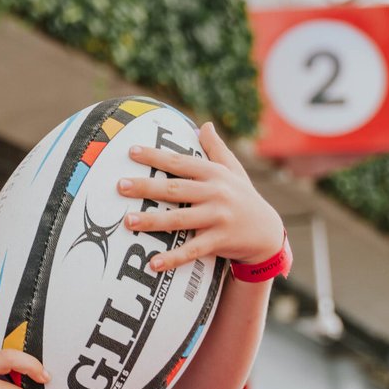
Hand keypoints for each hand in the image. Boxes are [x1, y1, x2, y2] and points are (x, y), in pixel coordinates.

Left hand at [118, 122, 283, 271]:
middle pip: (176, 189)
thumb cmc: (244, 198)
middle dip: (147, 187)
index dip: (156, 157)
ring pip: (180, 219)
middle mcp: (216, 193)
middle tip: (120, 186)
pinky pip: (192, 250)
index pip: (180, 163)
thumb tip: (204, 125)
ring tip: (128, 221)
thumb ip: (216, 149)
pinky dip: (173, 258)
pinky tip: (153, 263)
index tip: (131, 152)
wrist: (268, 232)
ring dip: (153, 221)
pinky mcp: (219, 241)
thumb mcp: (234, 171)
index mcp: (215, 175)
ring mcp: (218, 218)